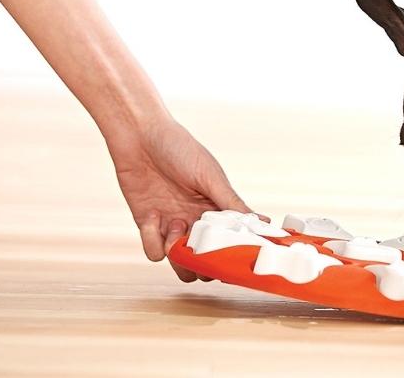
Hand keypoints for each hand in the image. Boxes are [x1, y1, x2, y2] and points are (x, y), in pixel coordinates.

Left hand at [109, 117, 257, 281]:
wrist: (139, 136)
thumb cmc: (179, 149)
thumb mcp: (210, 176)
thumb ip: (232, 203)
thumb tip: (263, 222)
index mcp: (217, 210)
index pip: (230, 244)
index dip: (230, 253)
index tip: (228, 251)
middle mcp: (197, 223)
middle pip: (207, 264)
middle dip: (204, 262)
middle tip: (198, 242)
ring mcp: (172, 227)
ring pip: (181, 266)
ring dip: (179, 256)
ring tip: (176, 226)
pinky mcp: (148, 227)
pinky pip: (153, 253)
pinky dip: (152, 241)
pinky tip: (153, 217)